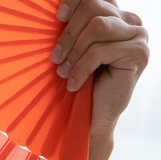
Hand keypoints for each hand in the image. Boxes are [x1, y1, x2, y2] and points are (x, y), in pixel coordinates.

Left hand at [52, 0, 148, 153]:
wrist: (93, 113)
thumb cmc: (79, 78)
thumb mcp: (73, 47)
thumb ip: (72, 26)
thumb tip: (56, 9)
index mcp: (115, 15)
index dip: (75, 1)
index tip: (58, 17)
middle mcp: (131, 21)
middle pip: (94, 8)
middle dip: (69, 33)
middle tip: (55, 57)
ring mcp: (139, 36)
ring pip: (98, 27)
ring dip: (74, 51)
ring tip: (63, 72)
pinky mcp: (139, 54)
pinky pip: (100, 51)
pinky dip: (81, 68)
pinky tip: (73, 83)